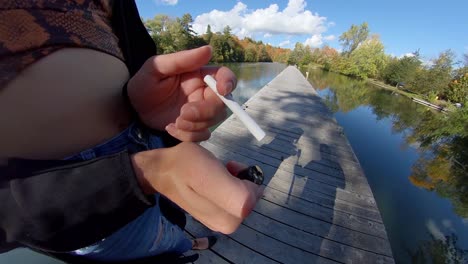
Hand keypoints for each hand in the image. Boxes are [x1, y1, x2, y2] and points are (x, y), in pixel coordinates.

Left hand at [127, 46, 235, 141]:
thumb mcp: (157, 67)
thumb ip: (182, 59)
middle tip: (183, 114)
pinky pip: (201, 135)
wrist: (131, 109)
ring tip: (174, 122)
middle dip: (205, 111)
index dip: (229, 83)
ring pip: (212, 121)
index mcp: (200, 76)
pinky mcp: (193, 128)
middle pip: (221, 104)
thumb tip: (209, 49)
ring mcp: (200, 113)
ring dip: (195, 124)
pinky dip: (187, 135)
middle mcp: (204, 94)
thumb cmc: (143, 83)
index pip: (225, 76)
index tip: (222, 91)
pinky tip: (170, 128)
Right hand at [131, 142, 263, 233]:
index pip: (255, 198)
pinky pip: (235, 197)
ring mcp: (221, 220)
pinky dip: (230, 183)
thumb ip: (234, 193)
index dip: (247, 179)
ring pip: (245, 196)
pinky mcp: (216, 213)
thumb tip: (252, 200)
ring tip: (220, 169)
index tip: (231, 167)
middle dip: (243, 179)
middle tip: (226, 166)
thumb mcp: (208, 175)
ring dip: (237, 179)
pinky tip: (217, 176)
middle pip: (252, 198)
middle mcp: (226, 224)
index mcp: (227, 220)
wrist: (162, 170)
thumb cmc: (184, 167)